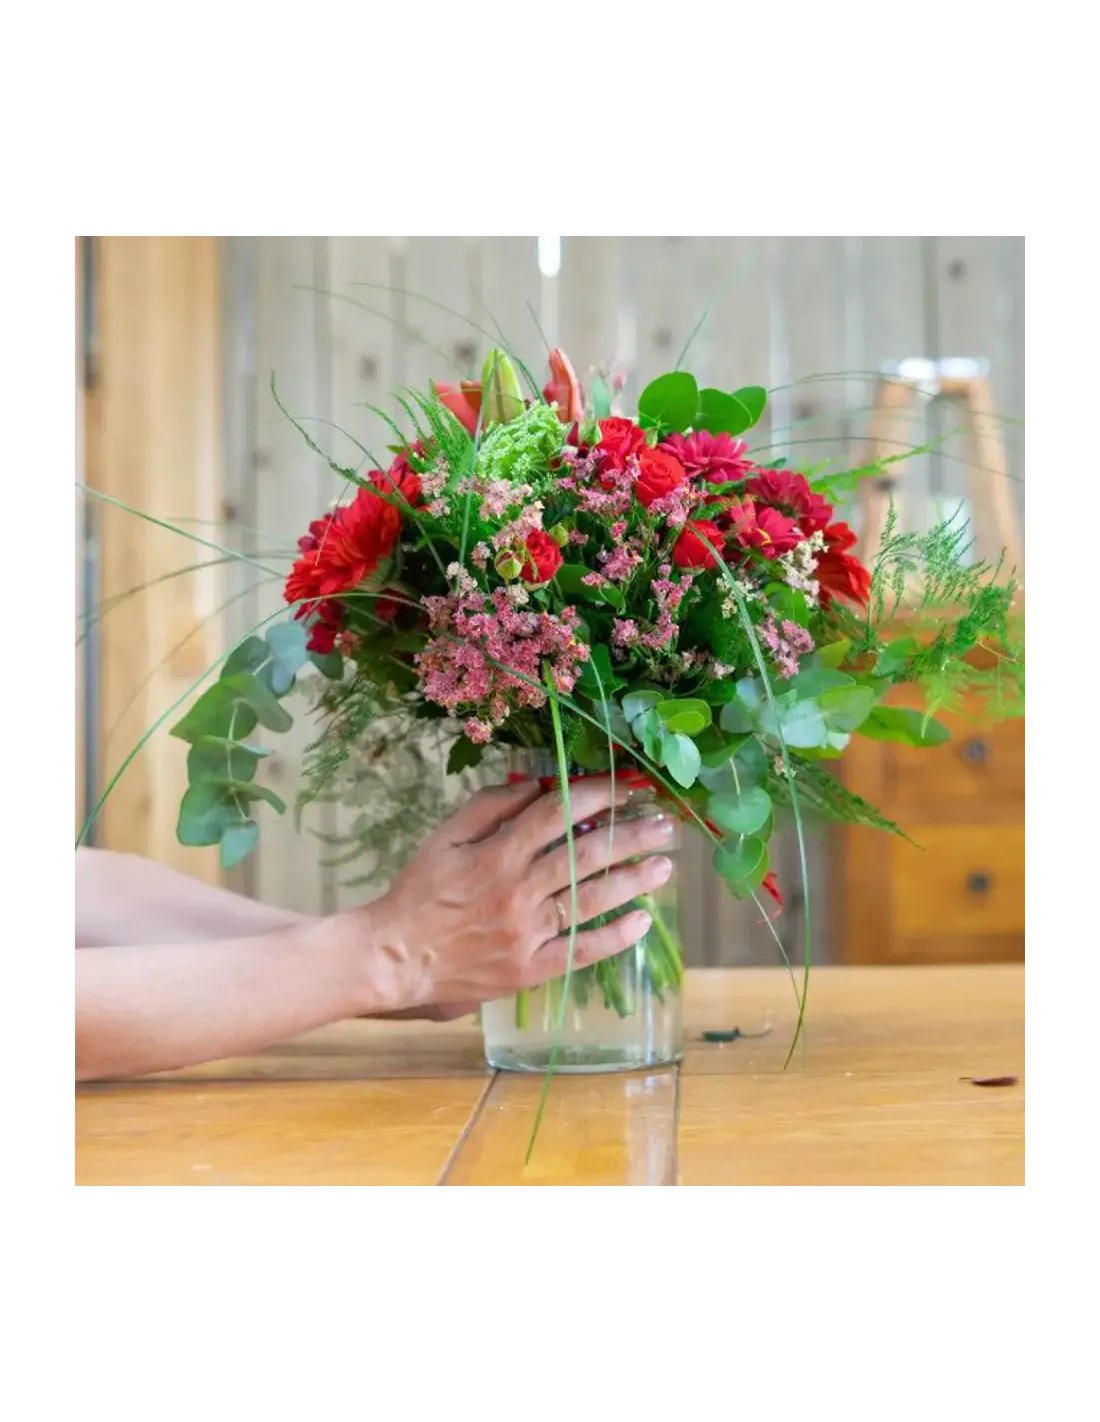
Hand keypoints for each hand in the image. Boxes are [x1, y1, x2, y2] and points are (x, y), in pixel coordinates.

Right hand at [354, 777, 674, 1010]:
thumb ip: (490, 806)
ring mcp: (527, 933)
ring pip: (592, 900)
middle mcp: (518, 891)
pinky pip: (581, 951)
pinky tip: (642, 921)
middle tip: (663, 823)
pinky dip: (615, 937)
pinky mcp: (530, 969)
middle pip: (587, 855)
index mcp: (496, 854)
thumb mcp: (445, 836)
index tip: (625, 787)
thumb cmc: (419, 891)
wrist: (396, 957)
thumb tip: (537, 785)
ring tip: (664, 865)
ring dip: (634, 880)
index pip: (558, 814)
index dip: (596, 796)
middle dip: (631, 835)